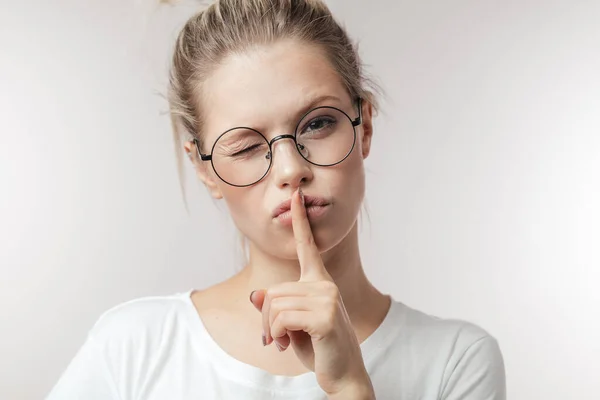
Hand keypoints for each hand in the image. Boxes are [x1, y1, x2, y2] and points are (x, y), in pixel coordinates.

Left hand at [249, 188, 373, 397]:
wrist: (342, 375)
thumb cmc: (318, 348)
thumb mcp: (290, 325)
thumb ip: (275, 307)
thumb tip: (256, 294)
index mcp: (319, 282)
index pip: (307, 246)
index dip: (300, 221)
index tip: (297, 197)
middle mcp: (324, 285)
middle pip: (273, 291)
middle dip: (265, 319)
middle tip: (273, 338)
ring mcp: (327, 298)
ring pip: (273, 304)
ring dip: (270, 329)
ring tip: (281, 342)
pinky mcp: (324, 316)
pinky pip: (281, 317)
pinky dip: (276, 334)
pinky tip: (286, 345)